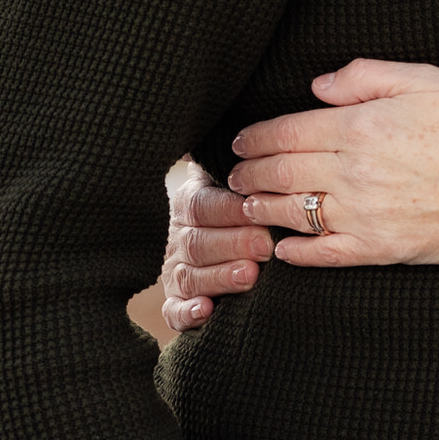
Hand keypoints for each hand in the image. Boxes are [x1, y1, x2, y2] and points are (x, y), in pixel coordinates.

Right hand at [161, 163, 272, 334]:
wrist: (233, 239)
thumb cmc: (243, 205)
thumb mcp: (234, 177)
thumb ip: (232, 159)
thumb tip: (223, 127)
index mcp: (191, 203)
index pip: (202, 205)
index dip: (227, 209)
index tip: (255, 210)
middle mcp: (179, 236)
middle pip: (198, 241)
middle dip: (232, 244)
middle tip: (264, 246)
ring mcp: (176, 270)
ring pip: (190, 275)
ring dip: (218, 276)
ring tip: (249, 276)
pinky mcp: (177, 302)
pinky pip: (174, 310)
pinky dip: (186, 312)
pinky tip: (205, 310)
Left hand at [225, 60, 438, 268]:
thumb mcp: (428, 79)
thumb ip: (367, 77)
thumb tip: (319, 87)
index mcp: (361, 126)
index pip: (285, 133)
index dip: (255, 138)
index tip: (241, 142)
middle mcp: (353, 172)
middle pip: (280, 174)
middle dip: (248, 173)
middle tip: (235, 174)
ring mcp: (364, 214)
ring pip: (292, 214)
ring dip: (262, 209)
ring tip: (249, 205)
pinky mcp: (381, 249)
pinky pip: (324, 255)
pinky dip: (296, 253)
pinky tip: (285, 250)